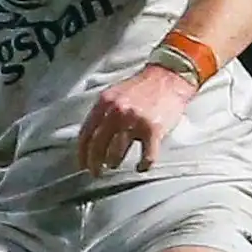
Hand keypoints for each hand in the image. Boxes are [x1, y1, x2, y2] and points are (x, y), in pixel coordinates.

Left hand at [78, 64, 197, 175]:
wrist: (168, 78)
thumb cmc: (141, 88)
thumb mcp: (115, 94)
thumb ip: (103, 112)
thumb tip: (91, 136)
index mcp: (105, 102)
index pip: (86, 132)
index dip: (82, 152)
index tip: (82, 163)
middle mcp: (117, 111)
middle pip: (98, 145)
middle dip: (95, 163)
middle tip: (96, 172)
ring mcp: (135, 121)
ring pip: (117, 153)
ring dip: (114, 163)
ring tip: (115, 165)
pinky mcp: (153, 130)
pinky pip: (146, 156)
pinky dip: (143, 165)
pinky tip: (141, 167)